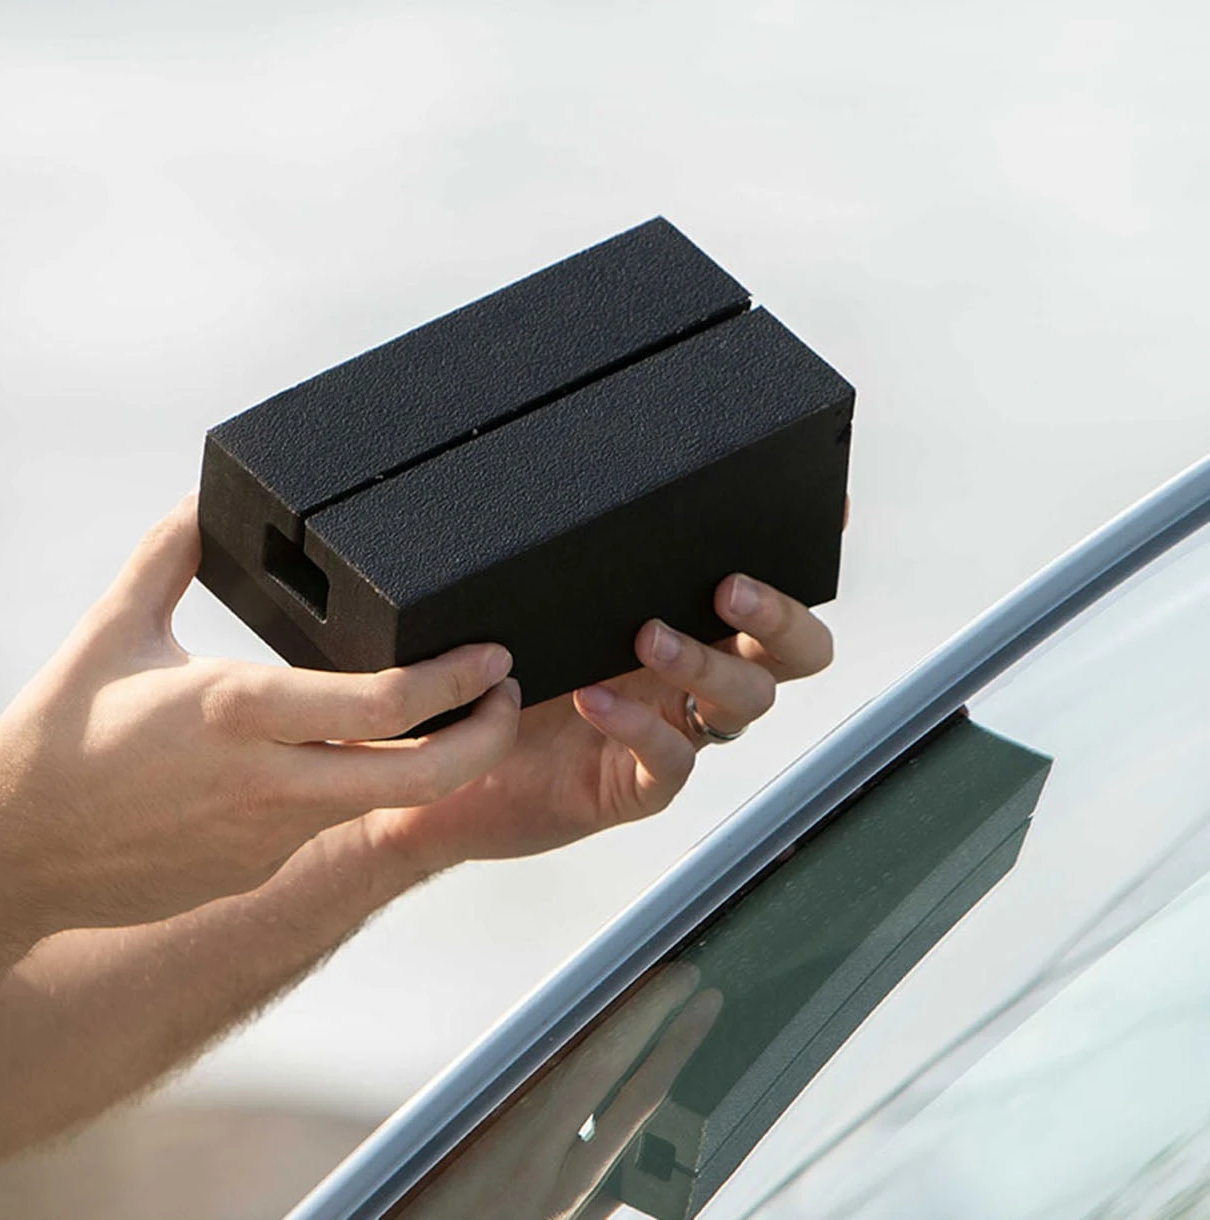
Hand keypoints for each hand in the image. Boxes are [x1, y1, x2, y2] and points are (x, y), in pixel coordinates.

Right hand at [0, 495, 522, 934]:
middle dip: (486, 737)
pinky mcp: (256, 867)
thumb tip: (202, 502)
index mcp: (238, 711)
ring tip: (450, 713)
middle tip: (507, 693)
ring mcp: (267, 837)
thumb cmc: (56, 736)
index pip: (384, 704)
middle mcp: (267, 782)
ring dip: (433, 762)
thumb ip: (166, 554)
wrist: (7, 856)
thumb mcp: (112, 628)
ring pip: (383, 802)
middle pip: (422, 777)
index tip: (491, 653)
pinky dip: (359, 786)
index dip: (457, 680)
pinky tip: (354, 754)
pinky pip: (328, 822)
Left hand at [363, 541, 840, 872]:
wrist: (447, 763)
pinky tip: (596, 699)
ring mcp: (672, 733)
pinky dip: (637, 727)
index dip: (807, 563)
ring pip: (741, 705)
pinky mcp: (635, 786)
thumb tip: (583, 486)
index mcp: (689, 631)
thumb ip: (580, 566)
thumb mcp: (542, 607)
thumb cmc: (501, 677)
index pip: (769, 599)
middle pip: (794, 657)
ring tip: (648, 636)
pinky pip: (668, 764)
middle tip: (731, 589)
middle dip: (778, 619)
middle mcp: (694, 682)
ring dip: (703, 663)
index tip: (825, 515)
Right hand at [400, 965, 720, 1219]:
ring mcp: (573, 1213)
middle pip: (637, 1100)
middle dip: (679, 1043)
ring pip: (637, 1143)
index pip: (602, 1061)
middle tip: (710, 997)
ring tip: (687, 1047)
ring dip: (665, 1091)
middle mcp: (561, 1182)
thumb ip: (503, 1103)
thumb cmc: (422, 1206)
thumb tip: (556, 1056)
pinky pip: (619, 1186)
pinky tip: (651, 1128)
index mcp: (524, 1145)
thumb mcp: (451, 1144)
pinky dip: (639, 1149)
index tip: (680, 976)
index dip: (647, 1014)